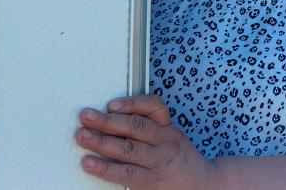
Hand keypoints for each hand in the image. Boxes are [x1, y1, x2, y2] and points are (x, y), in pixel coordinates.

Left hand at [76, 95, 216, 188]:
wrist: (202, 185)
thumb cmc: (180, 159)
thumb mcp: (173, 136)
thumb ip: (151, 127)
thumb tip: (113, 116)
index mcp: (168, 129)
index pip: (153, 108)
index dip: (132, 104)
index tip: (111, 104)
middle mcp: (164, 143)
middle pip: (135, 128)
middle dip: (108, 121)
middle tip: (86, 116)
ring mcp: (156, 163)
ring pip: (127, 149)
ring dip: (102, 142)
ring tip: (82, 136)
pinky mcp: (149, 183)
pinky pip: (124, 174)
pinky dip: (105, 168)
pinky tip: (89, 163)